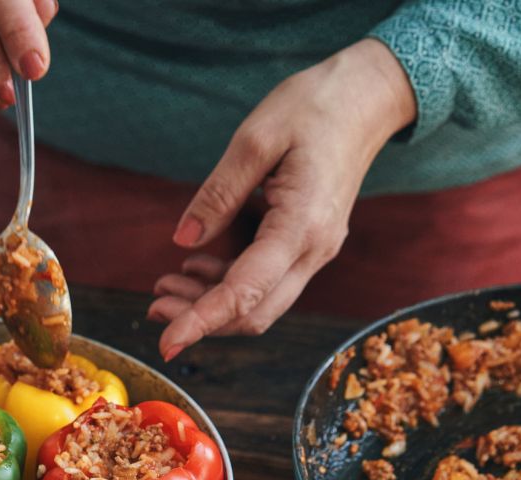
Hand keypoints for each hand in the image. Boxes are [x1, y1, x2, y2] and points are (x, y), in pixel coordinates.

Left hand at [148, 38, 416, 360]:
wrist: (367, 97)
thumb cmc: (314, 107)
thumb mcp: (255, 138)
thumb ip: (218, 194)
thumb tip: (183, 241)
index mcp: (302, 226)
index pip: (245, 292)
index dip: (202, 321)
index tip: (166, 341)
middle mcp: (314, 249)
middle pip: (255, 312)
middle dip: (202, 319)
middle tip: (154, 306)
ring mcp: (314, 250)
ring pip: (260, 302)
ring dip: (211, 304)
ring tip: (165, 285)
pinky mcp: (307, 244)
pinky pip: (266, 281)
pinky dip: (228, 284)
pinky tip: (196, 266)